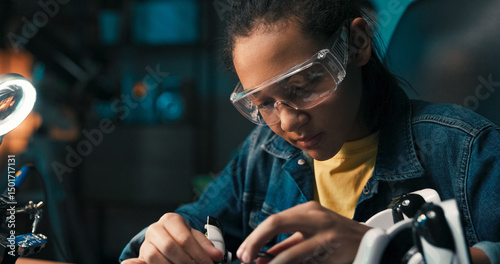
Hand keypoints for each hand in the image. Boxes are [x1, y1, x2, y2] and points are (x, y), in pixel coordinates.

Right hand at [123, 213, 222, 263]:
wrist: (166, 238)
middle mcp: (155, 228)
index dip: (198, 254)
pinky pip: (136, 261)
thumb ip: (205, 246)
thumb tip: (216, 255)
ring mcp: (145, 242)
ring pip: (154, 256)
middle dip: (186, 261)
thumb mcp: (195, 238)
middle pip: (169, 247)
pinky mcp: (140, 255)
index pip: (185, 238)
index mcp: (171, 220)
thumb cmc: (183, 238)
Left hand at [237, 201, 370, 263]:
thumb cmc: (334, 236)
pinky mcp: (335, 250)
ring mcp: (327, 233)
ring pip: (292, 252)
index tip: (243, 253)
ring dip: (273, 263)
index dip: (254, 237)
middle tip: (245, 259)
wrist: (369, 241)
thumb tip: (260, 257)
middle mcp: (316, 217)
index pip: (273, 221)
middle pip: (276, 223)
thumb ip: (285, 245)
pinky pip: (308, 263)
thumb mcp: (309, 235)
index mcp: (308, 210)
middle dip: (256, 242)